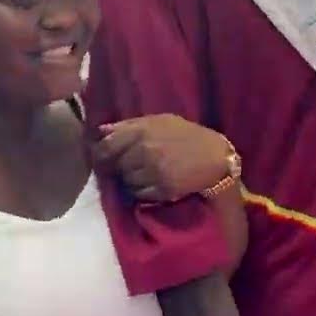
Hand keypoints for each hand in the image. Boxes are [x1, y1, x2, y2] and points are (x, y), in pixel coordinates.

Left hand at [93, 115, 232, 202]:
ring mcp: (153, 172)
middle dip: (119, 167)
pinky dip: (141, 190)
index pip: (107, 147)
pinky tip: (153, 183)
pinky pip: (139, 194)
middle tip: (130, 166)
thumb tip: (100, 130)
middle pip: (116, 166)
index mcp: (142, 131)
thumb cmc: (187, 135)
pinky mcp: (162, 190)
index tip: (102, 159)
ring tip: (145, 173)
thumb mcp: (160, 121)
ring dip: (131, 179)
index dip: (100, 155)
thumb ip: (129, 125)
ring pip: (126, 181)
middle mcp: (145, 151)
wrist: (216, 156)